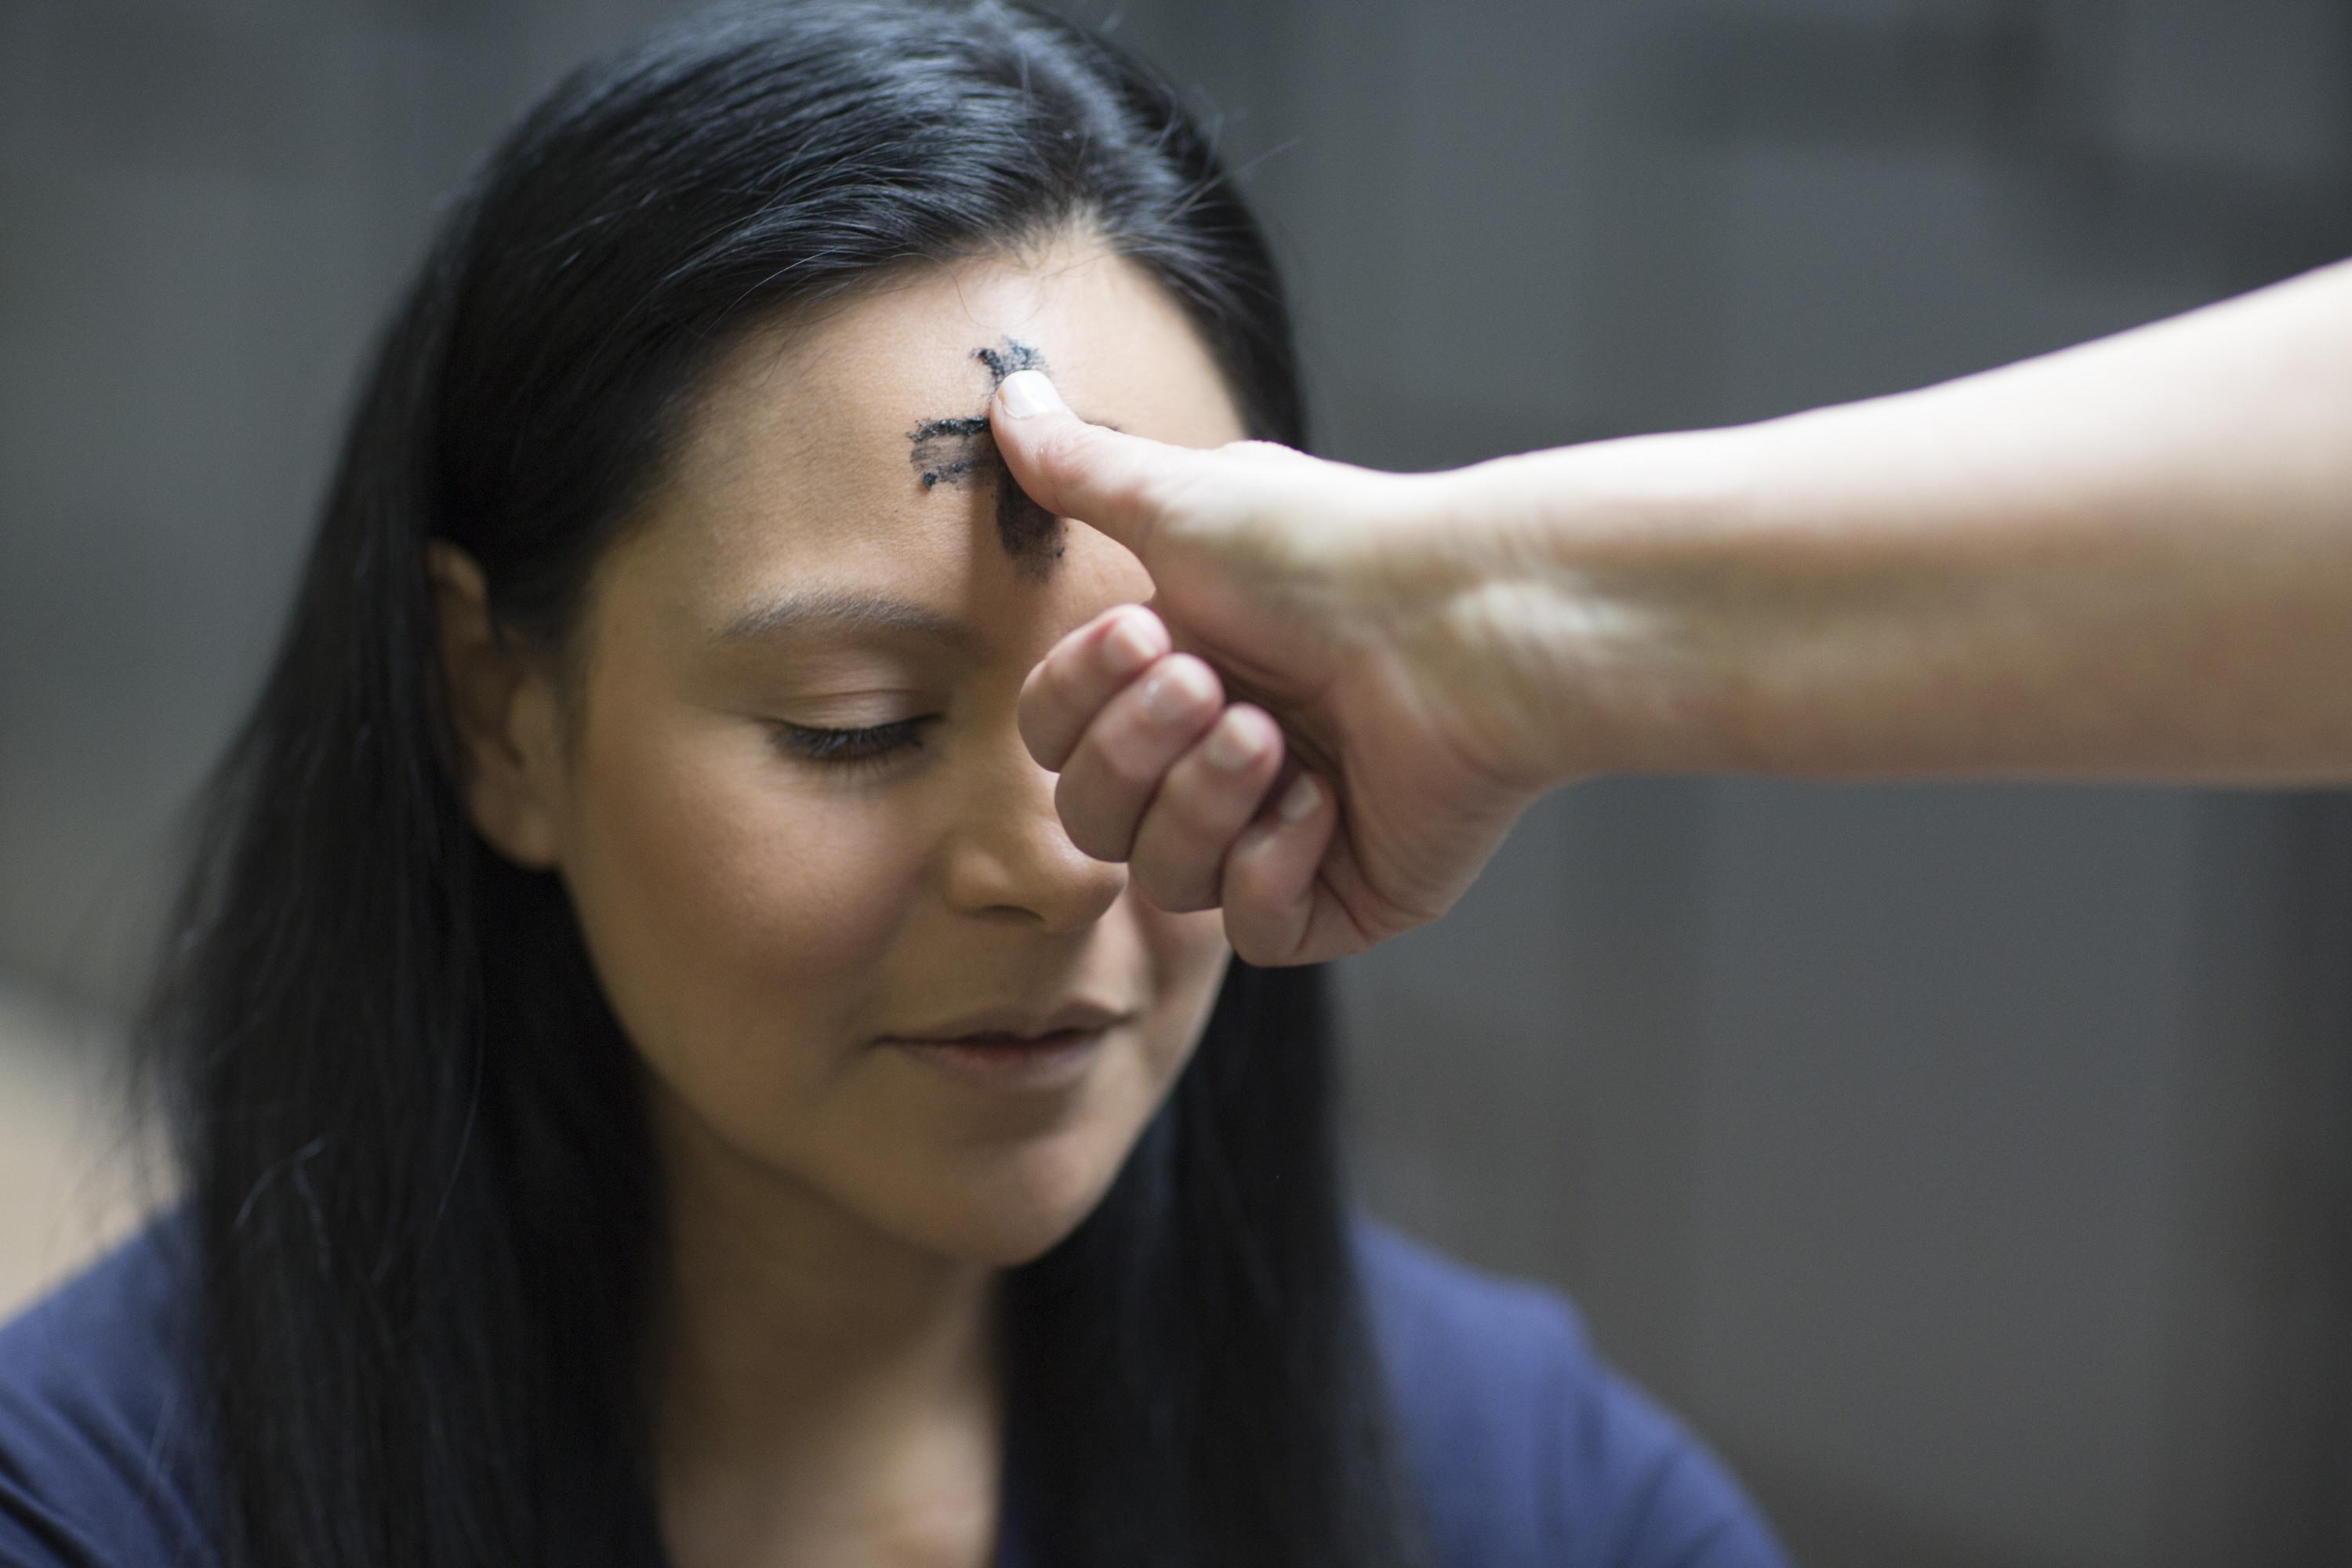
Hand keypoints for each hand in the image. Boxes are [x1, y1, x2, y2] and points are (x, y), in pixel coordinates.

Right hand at [991, 370, 1554, 965]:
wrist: (1467, 623)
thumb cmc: (1334, 553)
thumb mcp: (1186, 501)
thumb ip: (1084, 470)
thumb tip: (1010, 392)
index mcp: (1173, 678)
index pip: (1055, 739)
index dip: (1081, 699)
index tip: (1149, 632)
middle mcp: (1216, 764)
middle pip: (1092, 821)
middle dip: (1142, 753)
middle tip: (1215, 687)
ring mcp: (1279, 838)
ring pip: (1165, 883)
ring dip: (1206, 802)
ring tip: (1277, 737)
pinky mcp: (1341, 899)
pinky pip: (1252, 931)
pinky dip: (1272, 867)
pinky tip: (1323, 801)